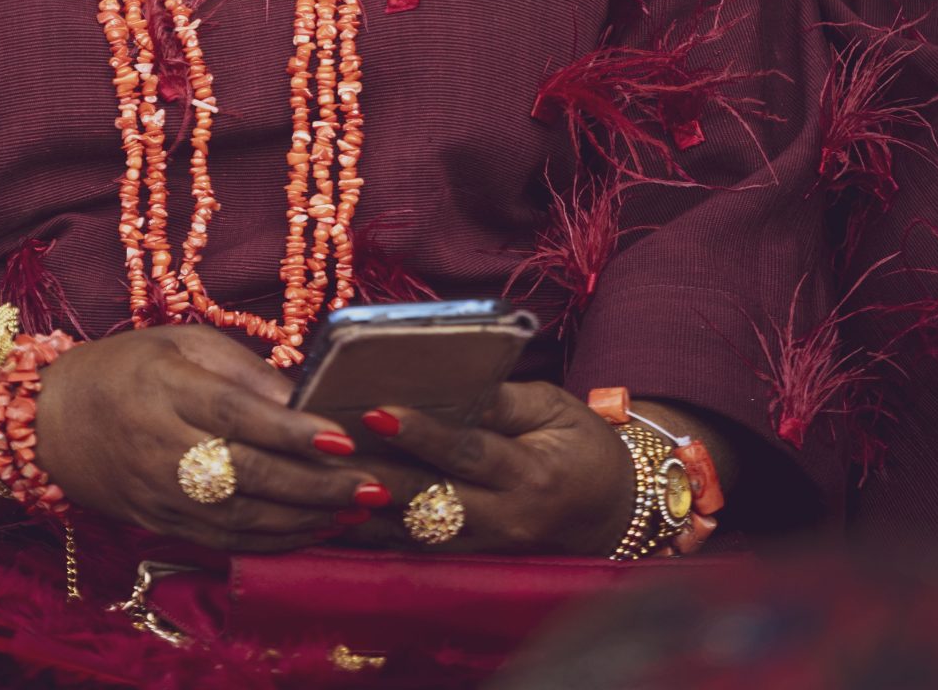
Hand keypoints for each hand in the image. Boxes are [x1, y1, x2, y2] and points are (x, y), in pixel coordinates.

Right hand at [35, 324, 397, 549]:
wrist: (53, 421)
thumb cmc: (127, 367)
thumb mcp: (181, 342)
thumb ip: (241, 369)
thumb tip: (304, 397)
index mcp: (165, 387)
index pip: (235, 413)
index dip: (290, 429)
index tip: (342, 436)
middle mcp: (160, 445)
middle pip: (245, 472)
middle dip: (313, 484)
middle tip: (370, 484)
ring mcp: (158, 492)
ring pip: (239, 517)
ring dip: (303, 520)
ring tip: (355, 510)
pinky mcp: (158, 523)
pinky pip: (223, 540)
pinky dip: (272, 540)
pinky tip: (312, 530)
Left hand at [340, 382, 635, 555]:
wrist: (612, 509)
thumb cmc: (582, 445)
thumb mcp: (552, 407)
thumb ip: (500, 399)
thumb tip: (445, 380)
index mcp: (532, 475)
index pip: (468, 452)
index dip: (422, 433)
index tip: (377, 411)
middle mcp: (507, 519)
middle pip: (432, 498)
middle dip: (378, 474)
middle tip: (330, 447)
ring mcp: (489, 546)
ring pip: (418, 531)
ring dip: (369, 508)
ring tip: (324, 477)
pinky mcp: (475, 556)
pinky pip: (420, 547)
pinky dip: (381, 530)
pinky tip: (343, 509)